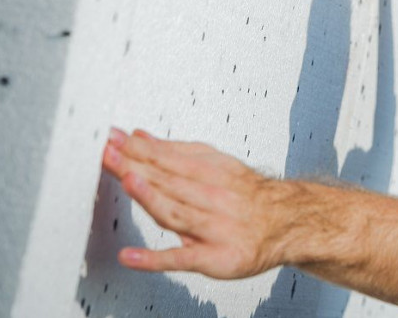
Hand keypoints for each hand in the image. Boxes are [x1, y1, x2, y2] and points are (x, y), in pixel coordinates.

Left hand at [101, 128, 297, 277]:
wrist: (289, 223)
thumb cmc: (248, 197)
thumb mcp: (218, 164)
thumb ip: (176, 151)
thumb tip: (140, 137)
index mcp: (212, 173)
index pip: (169, 159)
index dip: (140, 149)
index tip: (113, 140)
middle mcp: (213, 198)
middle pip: (170, 182)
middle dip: (137, 166)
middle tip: (108, 153)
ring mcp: (214, 228)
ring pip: (177, 213)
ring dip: (152, 197)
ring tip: (128, 181)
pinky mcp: (215, 258)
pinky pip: (184, 258)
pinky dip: (156, 259)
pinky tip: (131, 257)